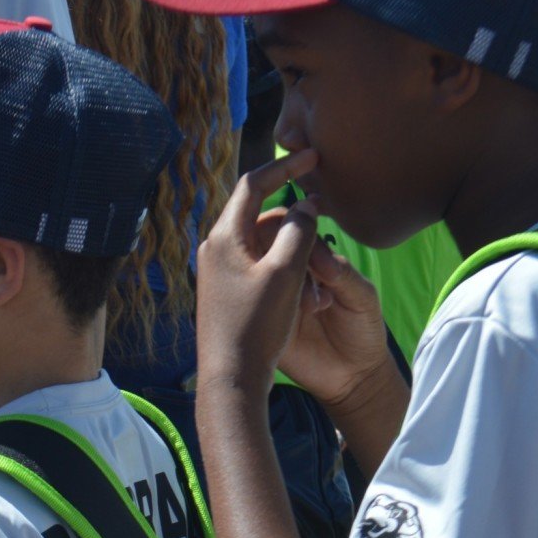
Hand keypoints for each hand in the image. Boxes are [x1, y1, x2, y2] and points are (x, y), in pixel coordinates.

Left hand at [195, 149, 329, 394]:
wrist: (231, 380)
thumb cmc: (257, 326)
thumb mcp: (286, 273)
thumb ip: (299, 231)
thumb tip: (306, 205)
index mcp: (224, 237)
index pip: (253, 184)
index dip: (284, 167)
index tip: (313, 158)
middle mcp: (214, 250)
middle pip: (258, 215)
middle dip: (293, 219)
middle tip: (323, 228)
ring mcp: (217, 272)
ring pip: (261, 243)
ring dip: (291, 249)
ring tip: (315, 275)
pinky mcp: (224, 293)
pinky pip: (257, 265)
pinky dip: (282, 268)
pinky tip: (301, 291)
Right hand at [271, 227, 397, 414]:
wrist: (354, 377)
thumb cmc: (361, 330)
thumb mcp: (361, 296)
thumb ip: (341, 272)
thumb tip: (314, 254)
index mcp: (309, 260)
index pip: (291, 227)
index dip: (295, 225)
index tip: (314, 246)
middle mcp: (284, 275)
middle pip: (264, 242)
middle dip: (284, 249)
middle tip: (313, 275)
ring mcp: (269, 298)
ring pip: (256, 269)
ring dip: (285, 278)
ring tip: (316, 305)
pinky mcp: (260, 322)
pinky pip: (255, 303)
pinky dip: (276, 302)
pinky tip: (304, 315)